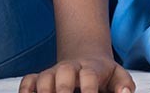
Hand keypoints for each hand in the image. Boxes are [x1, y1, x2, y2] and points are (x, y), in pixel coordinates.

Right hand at [19, 55, 133, 92]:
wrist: (86, 60)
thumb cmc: (104, 75)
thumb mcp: (118, 77)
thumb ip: (124, 85)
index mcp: (91, 68)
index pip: (89, 76)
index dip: (89, 89)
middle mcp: (70, 68)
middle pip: (64, 73)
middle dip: (63, 90)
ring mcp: (53, 73)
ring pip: (44, 77)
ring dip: (44, 91)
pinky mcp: (40, 78)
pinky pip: (27, 81)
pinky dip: (25, 90)